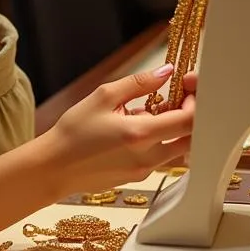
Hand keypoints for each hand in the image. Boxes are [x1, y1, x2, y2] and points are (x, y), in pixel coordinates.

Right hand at [45, 64, 193, 194]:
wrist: (54, 167)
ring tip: (150, 114)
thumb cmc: (73, 132)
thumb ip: (138, 83)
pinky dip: (160, 142)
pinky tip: (136, 132)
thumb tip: (166, 72)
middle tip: (175, 99)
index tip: (185, 88)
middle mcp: (148, 157)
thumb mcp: (102, 97)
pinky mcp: (139, 178)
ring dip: (174, 130)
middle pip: (192, 138)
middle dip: (189, 116)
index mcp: (140, 134)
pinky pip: (162, 159)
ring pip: (179, 150)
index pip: (190, 120)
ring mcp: (145, 171)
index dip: (196, 101)